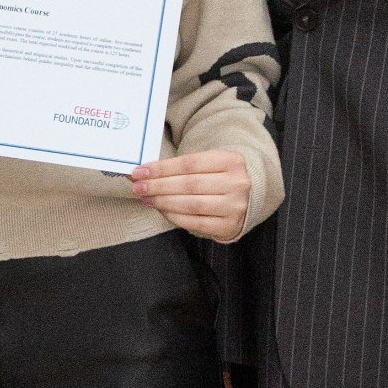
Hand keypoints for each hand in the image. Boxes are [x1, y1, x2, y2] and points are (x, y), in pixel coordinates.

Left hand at [128, 149, 251, 242]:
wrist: (249, 199)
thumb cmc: (220, 178)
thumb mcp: (209, 165)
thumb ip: (181, 168)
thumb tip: (144, 172)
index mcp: (232, 161)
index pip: (190, 163)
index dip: (162, 168)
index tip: (140, 171)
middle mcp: (237, 183)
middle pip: (189, 184)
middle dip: (158, 186)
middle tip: (138, 186)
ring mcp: (235, 206)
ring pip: (191, 204)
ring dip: (163, 201)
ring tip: (146, 198)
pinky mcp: (229, 225)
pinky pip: (195, 222)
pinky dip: (175, 216)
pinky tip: (162, 210)